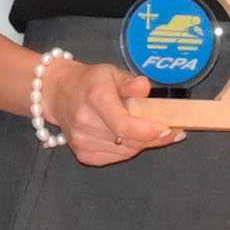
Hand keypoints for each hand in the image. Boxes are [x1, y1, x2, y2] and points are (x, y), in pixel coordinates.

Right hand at [53, 55, 175, 166]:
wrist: (58, 93)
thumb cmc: (89, 82)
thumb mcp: (111, 72)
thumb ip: (130, 82)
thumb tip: (145, 87)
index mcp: (96, 98)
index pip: (124, 125)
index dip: (149, 132)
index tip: (169, 130)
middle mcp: (86, 122)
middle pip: (129, 141)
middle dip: (154, 137)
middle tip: (171, 130)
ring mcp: (82, 141)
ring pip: (126, 151)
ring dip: (141, 143)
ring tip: (148, 130)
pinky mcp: (83, 154)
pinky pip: (116, 157)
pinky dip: (128, 149)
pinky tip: (128, 137)